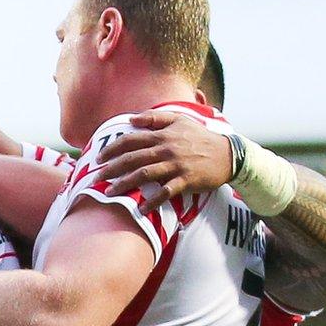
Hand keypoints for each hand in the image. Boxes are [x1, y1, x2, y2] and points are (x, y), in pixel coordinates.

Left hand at [96, 110, 232, 212]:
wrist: (229, 154)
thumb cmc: (200, 137)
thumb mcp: (180, 120)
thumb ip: (154, 117)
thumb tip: (131, 119)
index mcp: (162, 135)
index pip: (130, 140)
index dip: (112, 148)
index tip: (99, 158)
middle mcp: (166, 149)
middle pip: (132, 158)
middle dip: (111, 168)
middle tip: (96, 178)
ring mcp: (176, 165)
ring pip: (144, 174)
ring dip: (125, 184)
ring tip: (109, 193)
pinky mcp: (186, 180)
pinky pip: (166, 192)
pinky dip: (153, 201)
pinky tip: (141, 208)